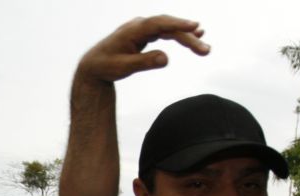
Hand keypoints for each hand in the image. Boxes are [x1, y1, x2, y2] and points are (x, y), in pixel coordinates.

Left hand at [76, 15, 208, 86]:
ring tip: (204, 47)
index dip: (178, 24)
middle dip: (188, 37)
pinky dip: (179, 34)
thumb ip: (144, 63)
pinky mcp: (145, 34)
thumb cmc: (106, 66)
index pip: (159, 23)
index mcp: (133, 30)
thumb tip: (166, 59)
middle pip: (168, 27)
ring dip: (187, 37)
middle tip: (206, 51)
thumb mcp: (123, 68)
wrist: (93, 65)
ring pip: (169, 29)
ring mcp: (143, 28)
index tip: (195, 27)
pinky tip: (194, 34)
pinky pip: (165, 31)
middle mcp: (139, 25)